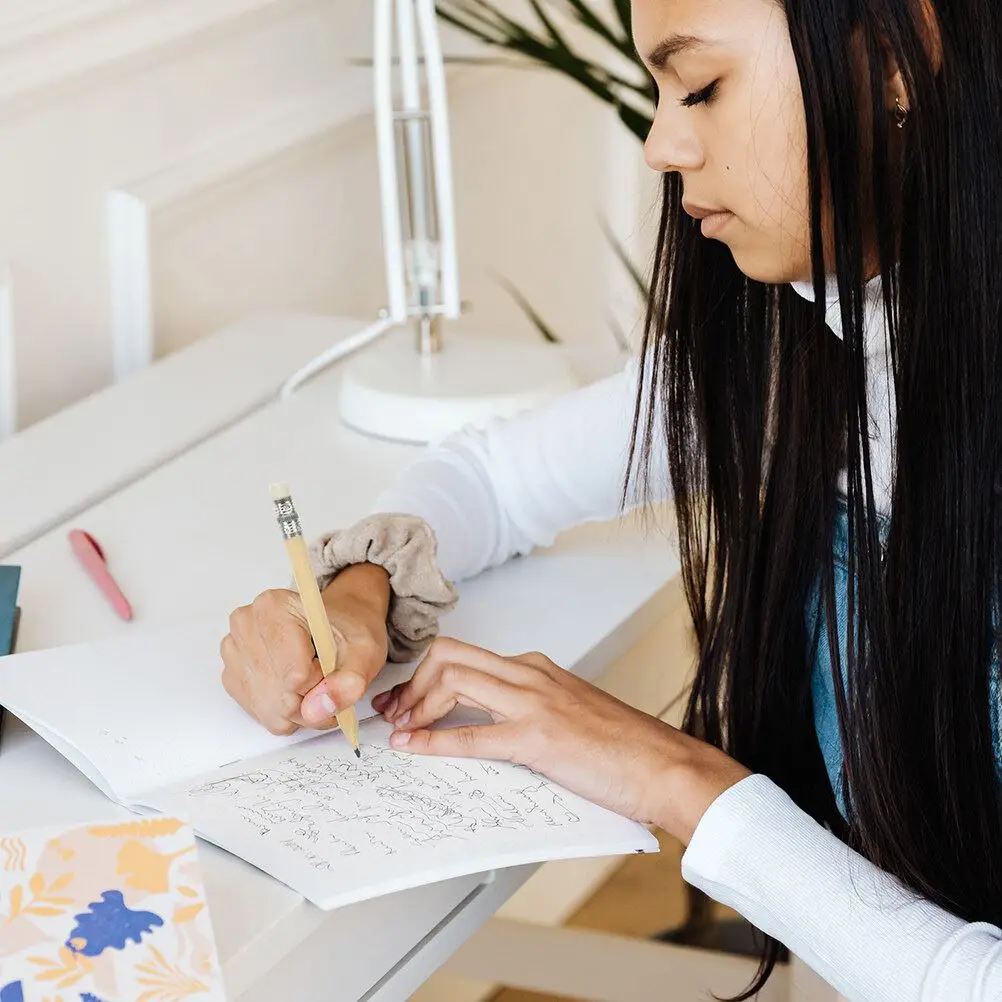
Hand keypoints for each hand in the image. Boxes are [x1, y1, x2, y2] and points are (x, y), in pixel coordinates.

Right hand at [221, 563, 389, 735]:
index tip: (332, 665)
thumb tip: (318, 711)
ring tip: (314, 679)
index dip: (323, 683)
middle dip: (313, 700)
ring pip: (272, 711)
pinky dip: (286, 711)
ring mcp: (234, 650)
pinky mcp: (232, 675)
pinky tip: (297, 687)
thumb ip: (348, 682)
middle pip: (281, 698)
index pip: (295, 677)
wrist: (338, 624)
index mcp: (275, 607)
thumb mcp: (365, 652)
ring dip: (301, 708)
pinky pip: (263, 714)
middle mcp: (246, 624)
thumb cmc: (348, 631)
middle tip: (328, 677)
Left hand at [371, 638, 751, 841]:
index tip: (404, 700)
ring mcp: (534, 702)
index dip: (424, 675)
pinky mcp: (538, 738)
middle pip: (449, 656)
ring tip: (400, 731)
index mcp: (536, 668)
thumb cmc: (623, 747)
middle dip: (412, 684)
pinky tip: (413, 749)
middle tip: (394, 714)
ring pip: (454, 680)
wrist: (664, 764)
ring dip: (416, 705)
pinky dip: (433, 741)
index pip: (464, 655)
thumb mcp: (567, 714)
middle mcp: (531, 674)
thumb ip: (528, 710)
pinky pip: (472, 734)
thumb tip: (486, 725)